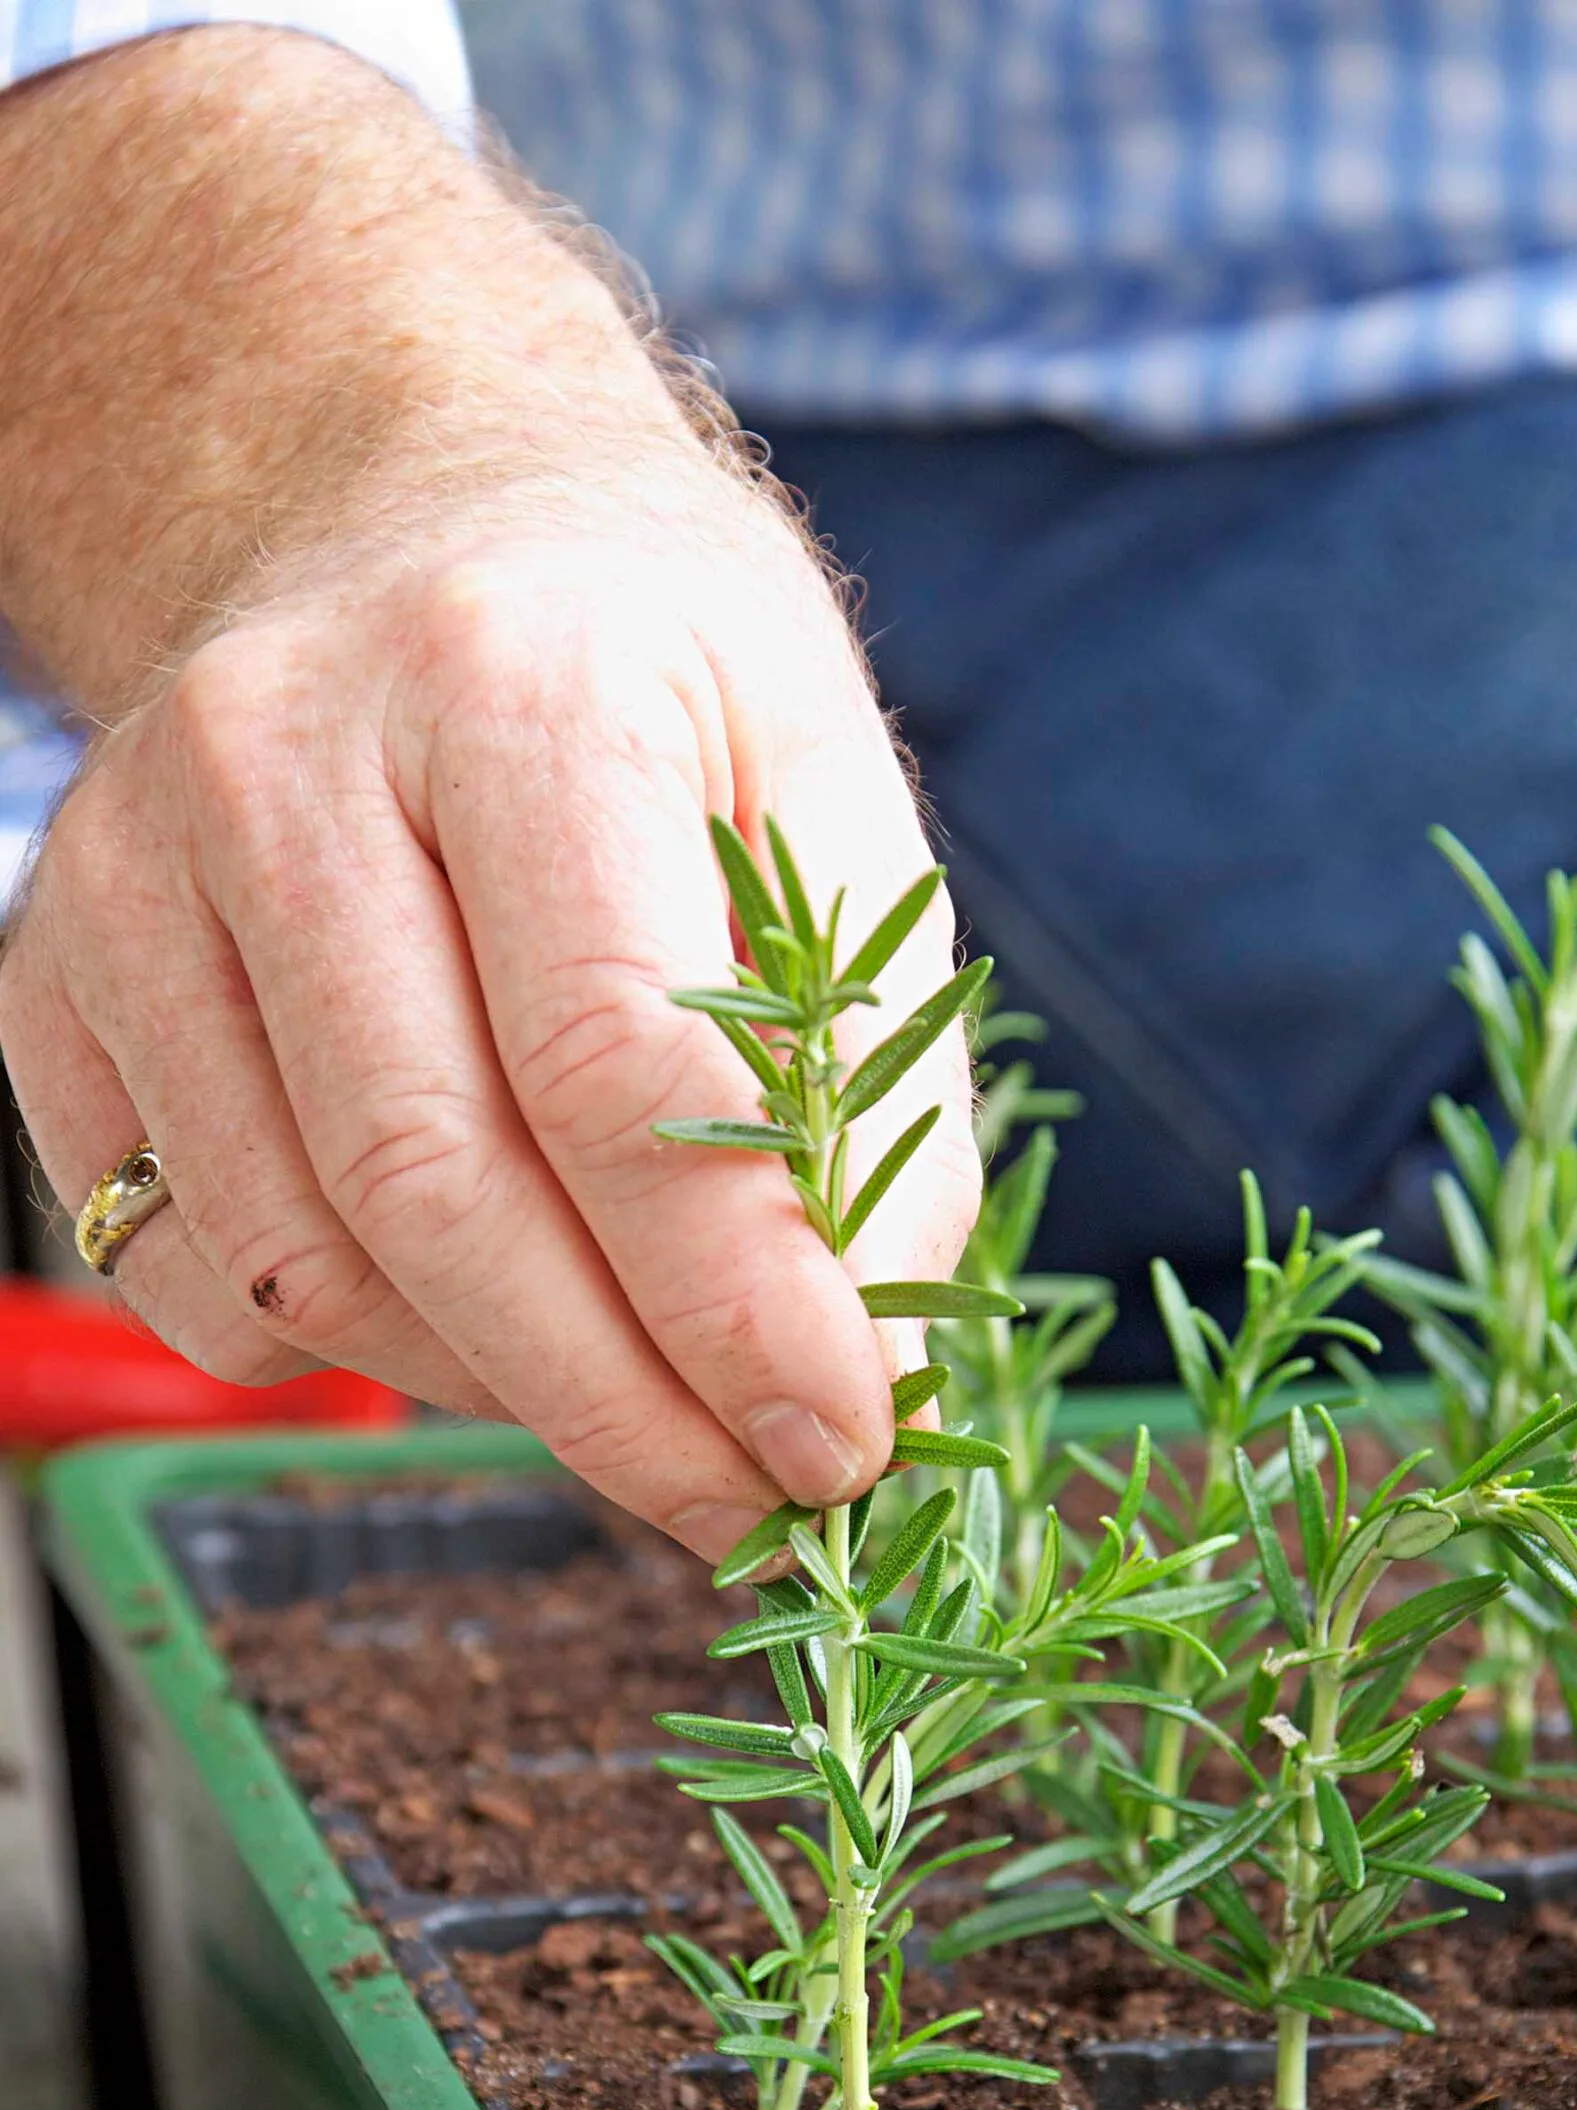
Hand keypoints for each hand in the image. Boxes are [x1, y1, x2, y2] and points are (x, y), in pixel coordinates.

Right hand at [0, 469, 979, 1554]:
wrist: (389, 516)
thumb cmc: (637, 659)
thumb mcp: (819, 778)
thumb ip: (869, 1057)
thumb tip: (871, 1354)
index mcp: (518, 682)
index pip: (622, 1070)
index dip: (741, 1305)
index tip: (842, 1442)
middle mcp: (280, 761)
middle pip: (438, 1189)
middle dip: (619, 1405)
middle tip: (746, 1501)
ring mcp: (131, 874)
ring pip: (299, 1258)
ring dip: (494, 1387)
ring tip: (631, 1383)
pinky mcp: (52, 979)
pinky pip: (181, 1264)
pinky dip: (343, 1350)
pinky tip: (462, 1299)